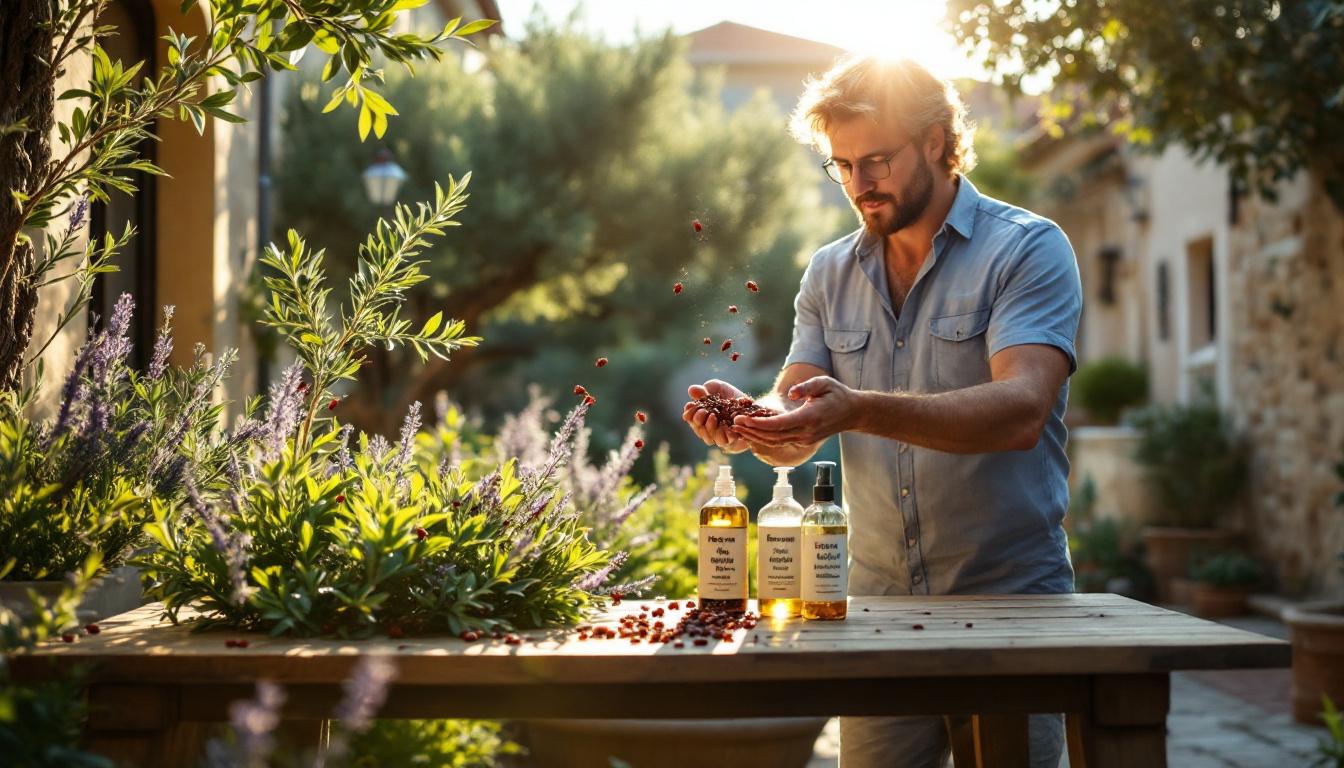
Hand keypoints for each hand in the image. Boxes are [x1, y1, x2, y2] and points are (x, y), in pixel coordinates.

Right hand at [683, 379, 750, 452]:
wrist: (754, 407)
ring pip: (709, 439)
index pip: (690, 419)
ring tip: (713, 417)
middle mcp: (710, 430)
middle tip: (703, 411)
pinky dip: (723, 434)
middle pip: (698, 430)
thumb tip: (692, 390)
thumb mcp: (719, 388)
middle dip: (698, 420)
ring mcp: (721, 438)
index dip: (689, 413)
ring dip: (709, 428)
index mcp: (703, 418)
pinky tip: (725, 425)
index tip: (690, 405)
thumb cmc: (733, 397)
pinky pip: (725, 442)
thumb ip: (706, 389)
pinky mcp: (733, 443)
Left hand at [731, 375, 859, 446]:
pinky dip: (764, 438)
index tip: (742, 418)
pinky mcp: (803, 441)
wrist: (853, 413)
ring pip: (775, 442)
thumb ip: (807, 386)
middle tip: (733, 423)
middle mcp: (806, 432)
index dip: (758, 423)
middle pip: (773, 436)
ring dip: (755, 436)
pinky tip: (752, 432)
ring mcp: (805, 439)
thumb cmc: (837, 394)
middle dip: (751, 431)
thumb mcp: (825, 383)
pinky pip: (780, 442)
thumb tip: (792, 392)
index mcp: (809, 418)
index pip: (779, 424)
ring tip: (738, 428)